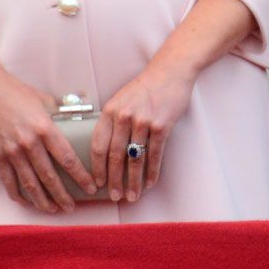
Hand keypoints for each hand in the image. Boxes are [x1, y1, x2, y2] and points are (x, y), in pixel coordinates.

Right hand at [0, 70, 98, 213]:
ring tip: (53, 209)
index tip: (91, 187)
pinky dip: (18, 194)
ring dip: (42, 200)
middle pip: (49, 177)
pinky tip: (27, 202)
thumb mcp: (44, 99)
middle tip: (72, 207)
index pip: (67, 158)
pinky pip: (9, 181)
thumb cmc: (17, 91)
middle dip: (62, 195)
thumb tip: (76, 120)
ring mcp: (12, 151)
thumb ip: (60, 113)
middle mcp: (29, 142)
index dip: (80, 176)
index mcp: (45, 128)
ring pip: (30, 184)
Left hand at [90, 58, 194, 203]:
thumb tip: (105, 151)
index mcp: (110, 111)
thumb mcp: (121, 99)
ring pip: (135, 159)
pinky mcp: (162, 125)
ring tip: (132, 195)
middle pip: (115, 156)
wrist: (171, 72)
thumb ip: (112, 121)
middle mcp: (124, 116)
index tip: (97, 183)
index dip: (97, 168)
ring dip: (133, 181)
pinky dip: (152, 172)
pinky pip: (155, 155)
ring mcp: (143, 121)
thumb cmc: (145, 87)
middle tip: (114, 196)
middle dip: (114, 180)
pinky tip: (150, 183)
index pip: (98, 145)